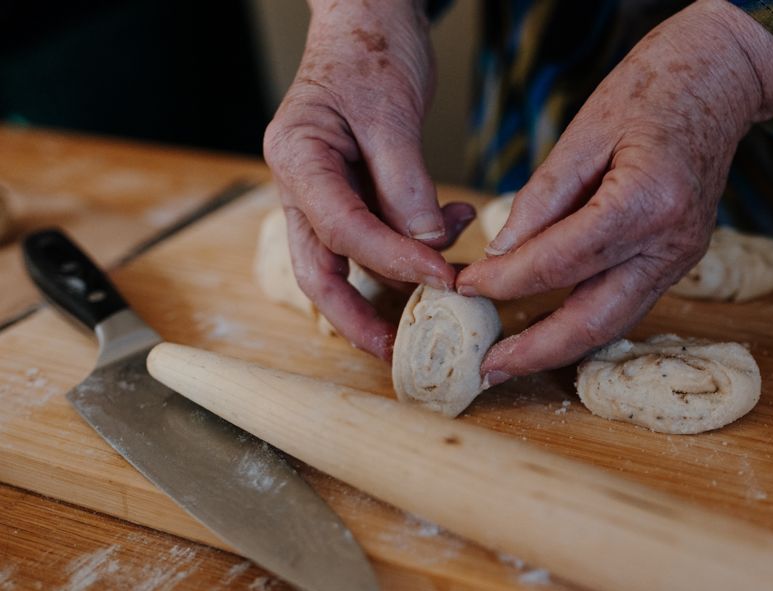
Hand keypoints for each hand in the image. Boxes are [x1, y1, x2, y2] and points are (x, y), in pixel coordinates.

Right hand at [263, 0, 473, 358]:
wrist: (369, 15)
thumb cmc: (371, 49)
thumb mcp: (391, 112)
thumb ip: (406, 183)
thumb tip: (428, 246)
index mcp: (297, 159)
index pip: (342, 230)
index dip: (393, 263)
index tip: (443, 282)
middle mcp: (302, 183)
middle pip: (319, 272)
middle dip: (357, 319)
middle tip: (401, 353)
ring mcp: (324, 192)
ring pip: (348, 262)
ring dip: (398, 280)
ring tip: (453, 276)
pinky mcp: (353, 193)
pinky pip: (378, 236)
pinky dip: (415, 243)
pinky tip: (453, 225)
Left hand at [455, 0, 772, 382]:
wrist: (721, 79)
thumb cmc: (653, 89)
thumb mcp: (584, 132)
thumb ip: (543, 198)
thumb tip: (501, 253)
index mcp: (646, 201)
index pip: (562, 261)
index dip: (507, 280)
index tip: (466, 286)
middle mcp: (671, 242)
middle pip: (596, 319)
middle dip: (538, 350)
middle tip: (488, 368)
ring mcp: (682, 258)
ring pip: (615, 323)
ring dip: (561, 347)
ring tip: (512, 359)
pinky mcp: (680, 260)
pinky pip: (628, 303)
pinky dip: (587, 322)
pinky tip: (551, 329)